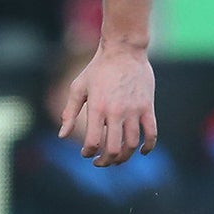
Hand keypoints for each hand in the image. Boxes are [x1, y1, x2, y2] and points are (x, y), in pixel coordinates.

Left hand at [59, 39, 157, 165]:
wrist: (123, 51)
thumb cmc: (97, 69)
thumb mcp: (78, 88)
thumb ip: (69, 112)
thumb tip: (61, 136)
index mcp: (96, 108)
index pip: (93, 142)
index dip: (89, 153)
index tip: (86, 154)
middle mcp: (116, 112)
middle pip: (113, 148)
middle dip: (106, 161)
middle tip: (101, 162)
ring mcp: (134, 110)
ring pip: (132, 144)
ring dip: (125, 156)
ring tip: (117, 158)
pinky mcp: (148, 107)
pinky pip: (152, 133)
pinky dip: (148, 146)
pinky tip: (142, 151)